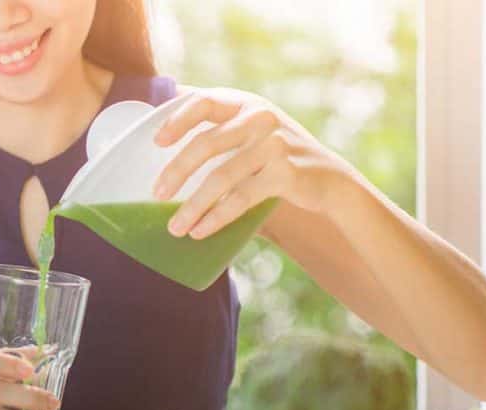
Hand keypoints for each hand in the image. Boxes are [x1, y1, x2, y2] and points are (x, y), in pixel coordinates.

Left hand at [153, 87, 352, 238]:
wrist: (329, 179)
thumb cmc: (275, 158)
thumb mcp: (251, 133)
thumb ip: (218, 134)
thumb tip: (161, 159)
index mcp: (244, 104)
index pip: (203, 102)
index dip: (177, 120)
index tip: (156, 143)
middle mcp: (260, 118)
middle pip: (207, 143)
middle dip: (176, 171)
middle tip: (157, 194)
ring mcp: (274, 144)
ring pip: (221, 177)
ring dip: (193, 205)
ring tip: (175, 228)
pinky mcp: (285, 173)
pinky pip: (241, 198)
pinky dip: (216, 217)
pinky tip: (200, 231)